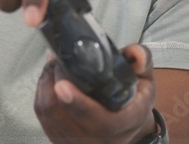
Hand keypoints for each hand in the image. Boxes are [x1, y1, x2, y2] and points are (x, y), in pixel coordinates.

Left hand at [34, 44, 157, 143]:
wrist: (127, 126)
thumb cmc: (134, 101)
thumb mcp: (146, 80)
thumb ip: (142, 61)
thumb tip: (135, 53)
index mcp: (126, 123)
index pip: (102, 122)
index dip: (79, 104)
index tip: (63, 85)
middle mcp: (102, 139)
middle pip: (65, 117)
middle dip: (54, 83)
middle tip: (57, 60)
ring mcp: (80, 143)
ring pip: (49, 115)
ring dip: (45, 85)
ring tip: (53, 65)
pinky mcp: (63, 141)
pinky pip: (43, 119)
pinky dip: (42, 95)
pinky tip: (49, 80)